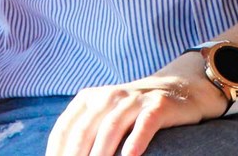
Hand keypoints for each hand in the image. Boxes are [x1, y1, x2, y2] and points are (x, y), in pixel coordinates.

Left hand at [44, 54, 227, 155]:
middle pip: (84, 129)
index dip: (57, 151)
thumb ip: (86, 134)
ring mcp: (134, 99)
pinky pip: (145, 123)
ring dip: (101, 152)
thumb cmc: (135, 112)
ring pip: (111, 127)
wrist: (181, 89)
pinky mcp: (158, 105)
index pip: (65, 129)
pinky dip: (136, 140)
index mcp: (89, 99)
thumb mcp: (107, 116)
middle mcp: (109, 96)